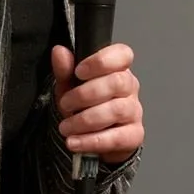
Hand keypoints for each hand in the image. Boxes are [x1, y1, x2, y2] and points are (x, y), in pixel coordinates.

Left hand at [51, 42, 142, 164]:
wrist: (93, 139)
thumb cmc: (84, 107)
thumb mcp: (69, 87)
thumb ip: (65, 70)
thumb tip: (59, 51)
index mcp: (117, 70)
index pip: (123, 55)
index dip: (102, 61)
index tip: (79, 72)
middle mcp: (130, 88)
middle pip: (118, 82)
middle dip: (86, 94)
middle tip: (66, 104)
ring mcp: (134, 112)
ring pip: (117, 110)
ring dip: (85, 120)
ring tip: (66, 127)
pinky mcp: (134, 135)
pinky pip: (117, 137)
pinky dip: (91, 141)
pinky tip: (74, 142)